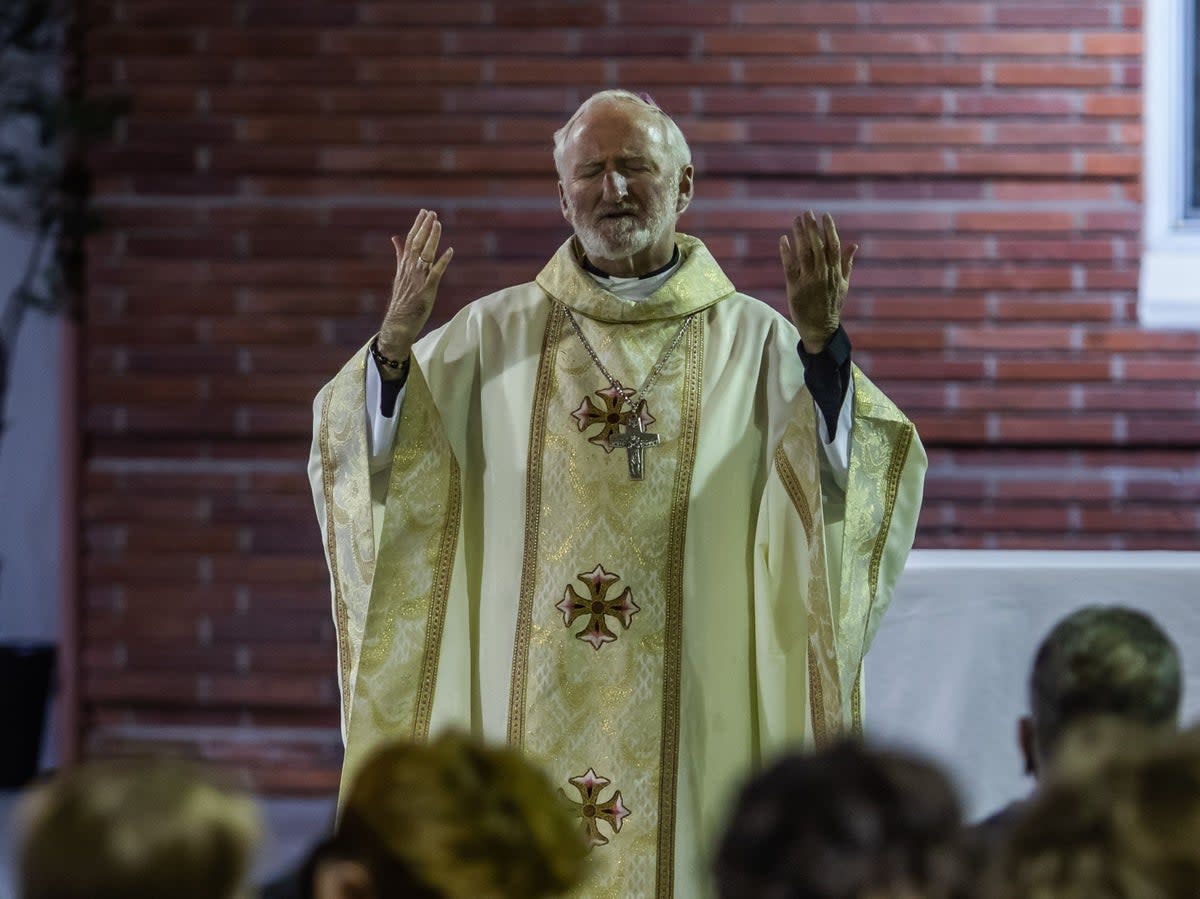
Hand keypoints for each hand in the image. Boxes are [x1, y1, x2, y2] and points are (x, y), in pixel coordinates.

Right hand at [378, 209, 453, 361]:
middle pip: (417, 244)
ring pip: (426, 254)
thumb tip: (395, 238)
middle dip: (425, 227)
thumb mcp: (399, 273)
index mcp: (404, 265)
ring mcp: (418, 279)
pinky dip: (443, 261)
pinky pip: (436, 273)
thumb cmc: (402, 299)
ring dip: (432, 239)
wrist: (398, 322)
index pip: (410, 241)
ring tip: (438, 224)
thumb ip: (399, 255)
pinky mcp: (427, 289)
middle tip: (432, 212)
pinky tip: (450, 251)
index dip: (417, 226)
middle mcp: (409, 269)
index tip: (423, 212)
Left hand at [779, 210, 856, 352]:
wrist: (820, 327)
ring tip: (796, 220)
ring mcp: (809, 280)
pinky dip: (787, 252)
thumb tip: (853, 245)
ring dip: (800, 235)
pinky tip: (783, 239)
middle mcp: (823, 274)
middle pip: (818, 246)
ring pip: (804, 253)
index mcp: (835, 272)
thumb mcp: (844, 284)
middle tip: (808, 213)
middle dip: (813, 228)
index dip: (829, 230)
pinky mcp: (795, 287)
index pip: (833, 246)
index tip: (825, 216)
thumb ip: (847, 264)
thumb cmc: (831, 305)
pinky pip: (790, 266)